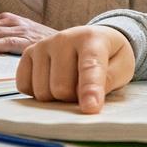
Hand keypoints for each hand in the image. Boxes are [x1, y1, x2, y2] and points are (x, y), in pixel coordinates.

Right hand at [15, 26, 134, 113]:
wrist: (93, 39)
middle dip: (73, 99)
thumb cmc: (110, 56)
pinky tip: (51, 83)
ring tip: (69, 84)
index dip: (90, 90)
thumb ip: (108, 82)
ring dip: (56, 98)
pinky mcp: (28, 53)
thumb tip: (88, 102)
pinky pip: (25, 87)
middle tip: (83, 91)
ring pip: (42, 91)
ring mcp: (43, 45)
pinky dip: (38, 93)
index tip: (91, 108)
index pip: (89, 68)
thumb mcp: (122, 68)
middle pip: (61, 88)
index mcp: (91, 39)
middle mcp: (63, 38)